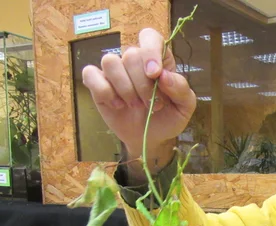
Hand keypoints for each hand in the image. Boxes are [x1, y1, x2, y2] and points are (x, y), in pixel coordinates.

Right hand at [81, 28, 196, 178]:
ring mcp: (115, 71)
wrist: (150, 138)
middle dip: (142, 84)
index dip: (150, 52)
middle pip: (131, 54)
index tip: (155, 75)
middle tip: (151, 103)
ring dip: (125, 88)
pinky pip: (91, 74)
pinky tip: (118, 105)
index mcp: (158, 60)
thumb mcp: (184, 107)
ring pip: (110, 61)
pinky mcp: (98, 82)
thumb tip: (164, 76)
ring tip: (135, 105)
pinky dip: (104, 91)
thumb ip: (181, 88)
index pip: (150, 37)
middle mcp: (135, 61)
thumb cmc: (168, 118)